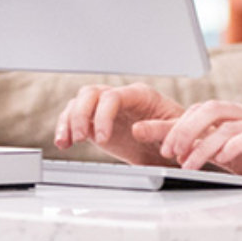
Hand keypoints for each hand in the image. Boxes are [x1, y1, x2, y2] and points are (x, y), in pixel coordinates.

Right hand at [54, 83, 184, 165]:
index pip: (113, 96)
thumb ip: (159, 129)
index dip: (104, 115)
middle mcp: (120, 98)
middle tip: (81, 138)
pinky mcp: (97, 124)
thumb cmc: (178, 133)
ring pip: (79, 103)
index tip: (103, 139)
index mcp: (140, 95)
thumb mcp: (176, 131)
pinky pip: (75, 119)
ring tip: (67, 141)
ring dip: (69, 120)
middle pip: (91, 94)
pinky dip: (66, 128)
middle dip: (81, 114)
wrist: (172, 147)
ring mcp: (106, 110)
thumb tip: (137, 129)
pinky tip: (63, 143)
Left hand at [134, 100, 241, 184]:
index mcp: (233, 116)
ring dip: (203, 145)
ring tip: (189, 164)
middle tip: (170, 152)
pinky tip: (223, 159)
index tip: (161, 145)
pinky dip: (234, 146)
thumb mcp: (231, 154)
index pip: (200, 109)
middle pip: (210, 109)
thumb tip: (174, 150)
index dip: (177, 124)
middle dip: (185, 129)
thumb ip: (206, 148)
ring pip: (226, 124)